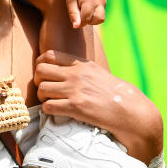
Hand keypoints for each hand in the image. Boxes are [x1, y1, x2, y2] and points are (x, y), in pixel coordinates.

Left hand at [34, 50, 161, 160]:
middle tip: (45, 90)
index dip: (40, 65)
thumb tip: (64, 69)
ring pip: (41, 89)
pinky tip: (56, 112)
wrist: (128, 110)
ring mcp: (75, 90)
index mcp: (80, 64)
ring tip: (50, 102)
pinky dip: (48, 110)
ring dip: (42, 97)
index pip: (48, 55)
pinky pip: (48, 106)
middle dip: (38, 81)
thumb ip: (79, 69)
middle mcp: (75, 74)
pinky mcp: (75, 107)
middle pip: (40, 70)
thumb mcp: (96, 72)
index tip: (43, 75)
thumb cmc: (113, 93)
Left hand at [64, 0, 105, 27]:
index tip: (74, 20)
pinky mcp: (104, 2)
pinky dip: (94, 14)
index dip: (80, 23)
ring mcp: (103, 1)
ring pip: (101, 18)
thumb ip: (73, 15)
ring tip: (83, 11)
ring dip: (92, 19)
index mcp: (89, 0)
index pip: (87, 19)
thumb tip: (76, 27)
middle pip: (99, 20)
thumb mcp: (70, 2)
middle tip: (80, 15)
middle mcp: (99, 1)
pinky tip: (87, 8)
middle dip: (89, 21)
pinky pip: (101, 13)